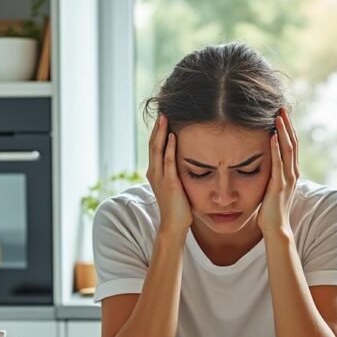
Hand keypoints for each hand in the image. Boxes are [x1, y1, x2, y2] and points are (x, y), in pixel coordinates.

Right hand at [147, 114, 191, 236]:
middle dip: (157, 127)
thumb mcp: (174, 185)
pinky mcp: (170, 183)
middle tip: (162, 111)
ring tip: (165, 117)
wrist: (173, 225)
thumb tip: (184, 161)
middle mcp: (154, 172)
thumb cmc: (177, 206)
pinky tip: (173, 136)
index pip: (154, 147)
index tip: (163, 117)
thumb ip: (175, 172)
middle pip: (152, 144)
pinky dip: (169, 148)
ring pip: (157, 150)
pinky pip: (168, 162)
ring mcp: (160, 177)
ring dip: (161, 132)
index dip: (157, 132)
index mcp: (154, 172)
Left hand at [257, 109, 299, 236]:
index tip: (282, 113)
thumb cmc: (272, 209)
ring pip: (287, 150)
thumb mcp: (273, 186)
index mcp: (291, 172)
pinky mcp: (279, 185)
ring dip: (283, 131)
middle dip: (287, 124)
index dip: (288, 128)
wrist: (276, 228)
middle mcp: (292, 173)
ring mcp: (287, 179)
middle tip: (282, 107)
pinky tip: (271, 136)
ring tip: (278, 116)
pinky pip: (278, 163)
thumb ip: (273, 173)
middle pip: (292, 142)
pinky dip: (275, 148)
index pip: (291, 145)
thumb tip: (266, 161)